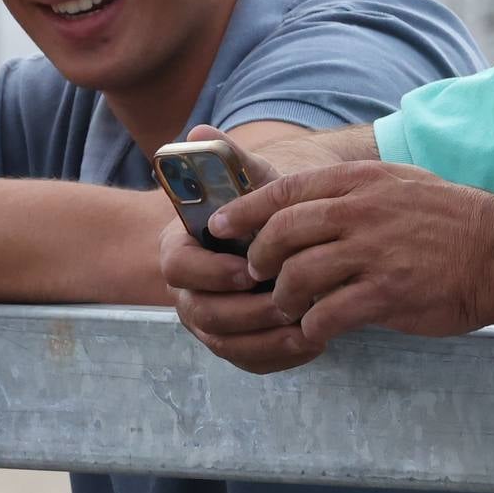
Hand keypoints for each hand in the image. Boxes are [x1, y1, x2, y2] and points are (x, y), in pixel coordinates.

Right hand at [159, 126, 316, 374]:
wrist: (283, 236)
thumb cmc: (264, 207)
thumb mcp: (252, 182)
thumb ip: (229, 161)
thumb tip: (200, 132)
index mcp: (182, 248)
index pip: (177, 266)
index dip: (212, 272)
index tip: (251, 269)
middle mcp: (189, 291)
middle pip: (204, 314)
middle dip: (248, 312)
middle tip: (291, 303)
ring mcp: (211, 322)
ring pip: (227, 344)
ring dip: (268, 339)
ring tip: (310, 325)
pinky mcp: (237, 344)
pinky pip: (251, 360)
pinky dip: (281, 356)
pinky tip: (316, 341)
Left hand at [231, 161, 493, 344]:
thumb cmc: (454, 222)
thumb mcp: (402, 185)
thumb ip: (355, 191)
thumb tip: (306, 206)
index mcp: (363, 181)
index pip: (286, 190)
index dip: (246, 210)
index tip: (221, 226)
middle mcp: (363, 212)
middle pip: (282, 233)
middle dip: (259, 258)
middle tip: (258, 275)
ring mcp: (374, 253)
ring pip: (297, 276)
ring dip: (284, 298)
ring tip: (291, 308)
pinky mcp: (386, 293)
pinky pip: (327, 313)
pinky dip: (312, 326)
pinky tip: (318, 331)